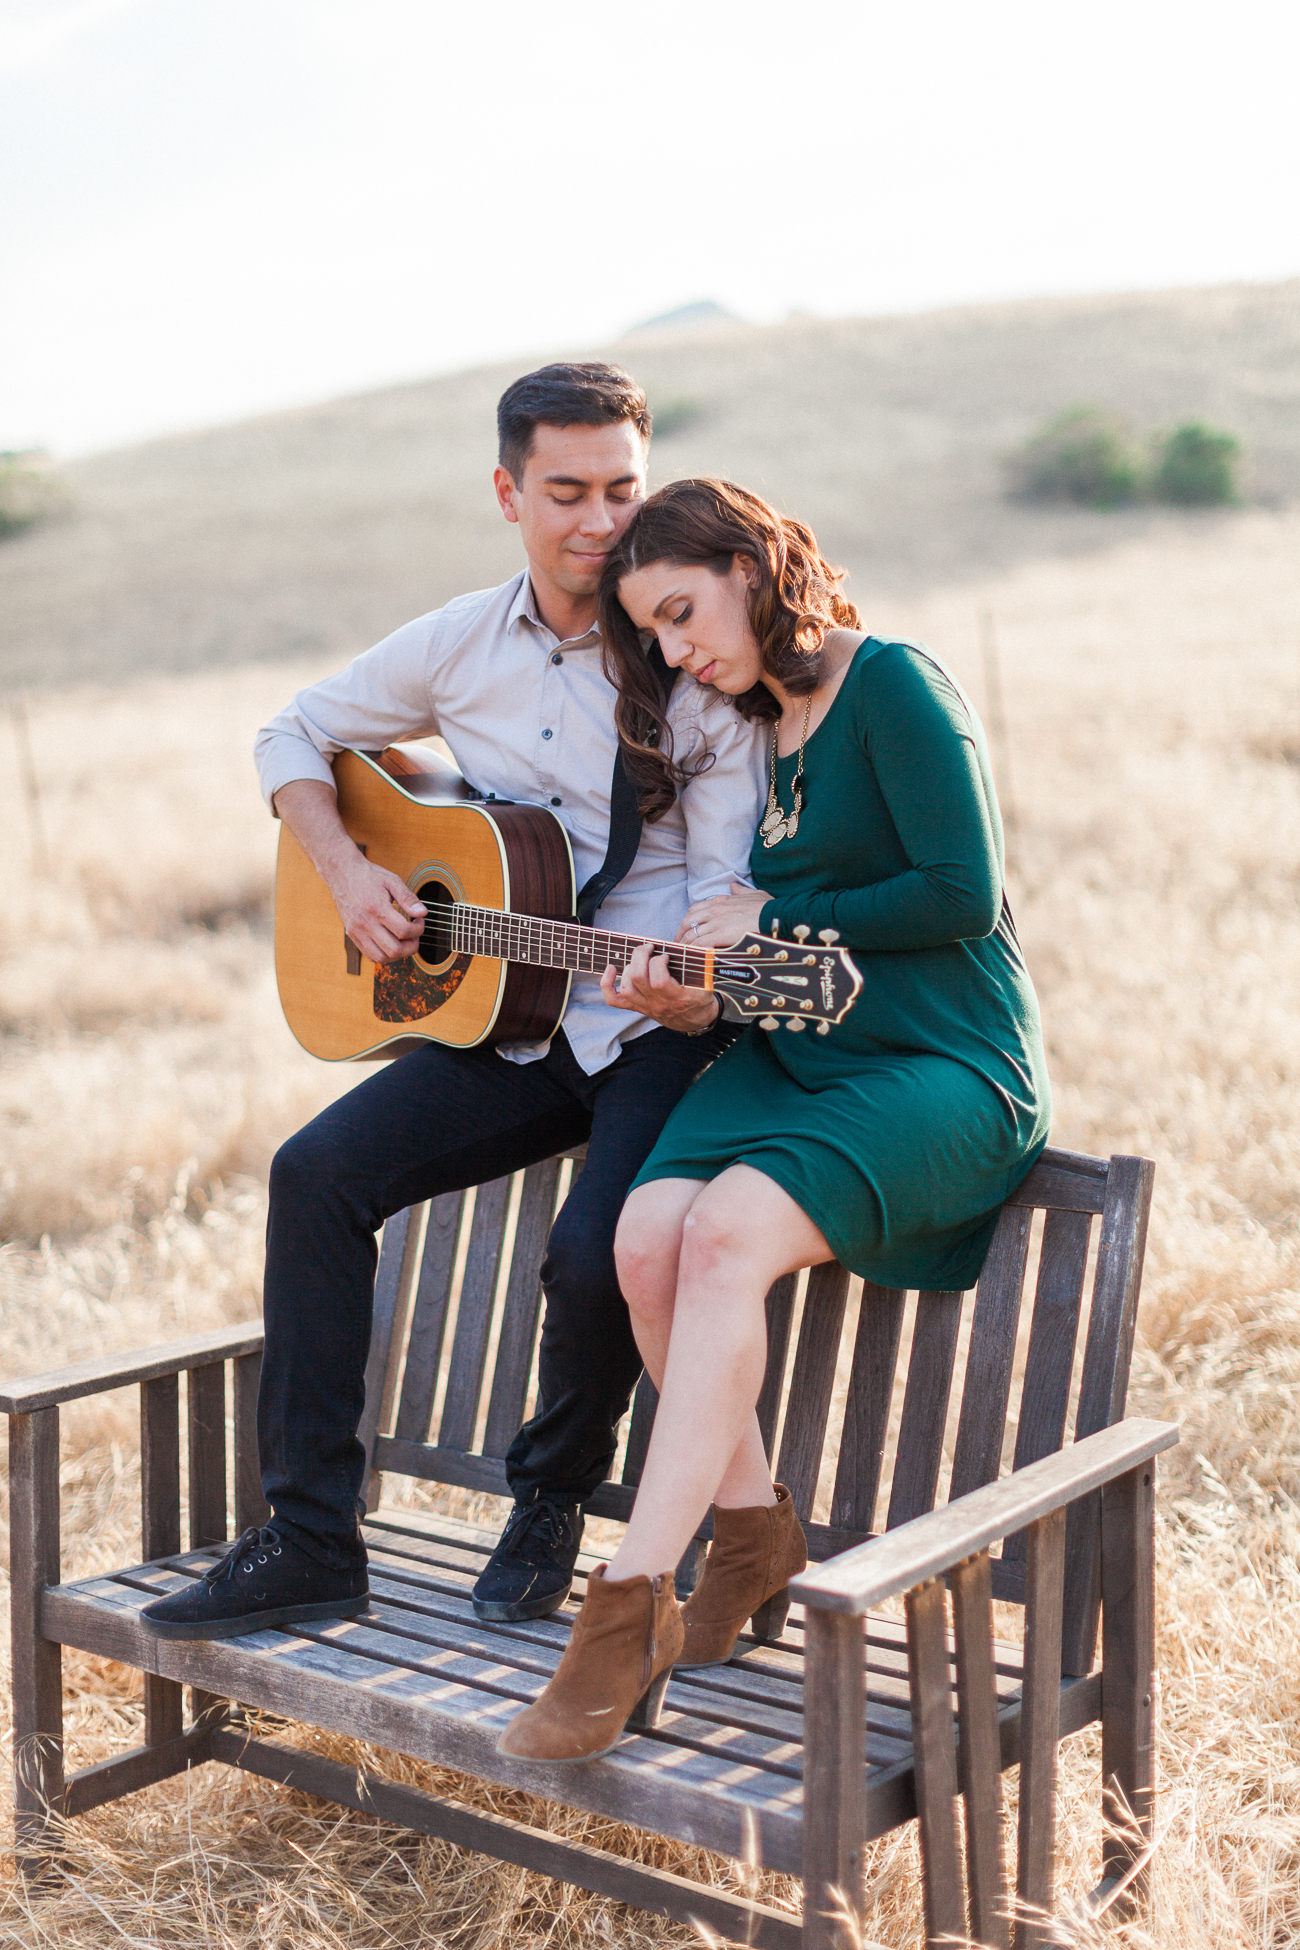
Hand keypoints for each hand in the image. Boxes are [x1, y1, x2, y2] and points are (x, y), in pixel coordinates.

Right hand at [328, 854, 426, 962]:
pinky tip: (391, 943)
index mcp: (376, 908)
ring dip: (398, 954)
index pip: (403, 931)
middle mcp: (365, 922)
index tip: (419, 921)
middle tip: (415, 935)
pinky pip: (370, 955)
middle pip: (394, 949)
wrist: (342, 874)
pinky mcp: (352, 934)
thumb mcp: (392, 880)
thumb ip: (408, 898)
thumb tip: (422, 913)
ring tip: (404, 941)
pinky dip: (384, 955)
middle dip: (411, 946)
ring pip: (381, 958)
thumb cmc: (368, 876)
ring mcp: (357, 931)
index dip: (418, 929)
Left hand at [600, 942, 720, 1033]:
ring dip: (629, 968)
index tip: (664, 956)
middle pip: (637, 979)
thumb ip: (704, 967)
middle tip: (649, 948)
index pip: (659, 980)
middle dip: (640, 956)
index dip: (658, 962)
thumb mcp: (707, 983)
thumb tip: (704, 948)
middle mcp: (658, 1004)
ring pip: (626, 987)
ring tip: (639, 959)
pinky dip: (606, 984)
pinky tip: (611, 969)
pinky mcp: (637, 1007)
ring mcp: (645, 1006)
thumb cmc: (700, 998)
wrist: (695, 1021)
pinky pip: (614, 1000)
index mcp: (676, 998)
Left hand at [675, 880, 771, 948]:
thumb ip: (741, 891)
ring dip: (684, 945)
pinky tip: (692, 957)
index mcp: (722, 900)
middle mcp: (716, 909)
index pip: (696, 909)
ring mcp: (717, 921)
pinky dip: (693, 950)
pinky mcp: (721, 934)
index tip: (685, 931)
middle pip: (689, 921)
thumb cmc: (770, 908)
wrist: (778, 916)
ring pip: (692, 933)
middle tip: (678, 945)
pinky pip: (700, 943)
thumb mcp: (755, 894)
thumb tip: (733, 885)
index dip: (687, 921)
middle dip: (680, 934)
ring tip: (683, 955)